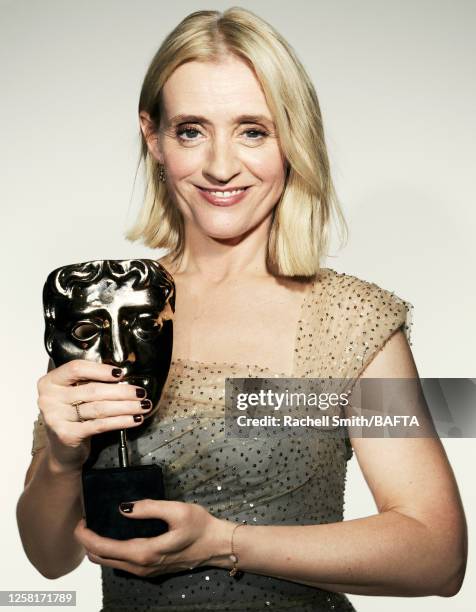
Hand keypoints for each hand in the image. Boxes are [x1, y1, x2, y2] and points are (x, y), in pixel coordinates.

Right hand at [37, 359, 152, 471]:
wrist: (62, 449)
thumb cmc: (72, 416)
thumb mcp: (74, 394)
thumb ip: (89, 382)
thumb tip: (121, 375)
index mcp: (50, 382)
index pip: (76, 368)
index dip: (100, 370)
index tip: (120, 373)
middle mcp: (48, 399)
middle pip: (93, 390)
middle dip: (122, 391)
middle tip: (140, 392)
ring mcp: (56, 417)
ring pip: (99, 408)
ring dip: (126, 406)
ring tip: (142, 406)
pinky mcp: (67, 435)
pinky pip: (100, 424)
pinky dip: (121, 421)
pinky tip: (134, 419)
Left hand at [74, 499, 235, 576]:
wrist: (217, 545)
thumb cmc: (200, 526)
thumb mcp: (177, 510)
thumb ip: (148, 507)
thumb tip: (122, 508)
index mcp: (144, 552)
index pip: (103, 548)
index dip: (86, 536)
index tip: (80, 520)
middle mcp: (141, 567)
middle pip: (101, 559)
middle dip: (88, 542)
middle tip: (87, 521)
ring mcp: (145, 571)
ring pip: (110, 563)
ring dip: (98, 548)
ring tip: (98, 525)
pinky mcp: (150, 570)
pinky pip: (122, 564)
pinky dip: (111, 551)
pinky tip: (115, 535)